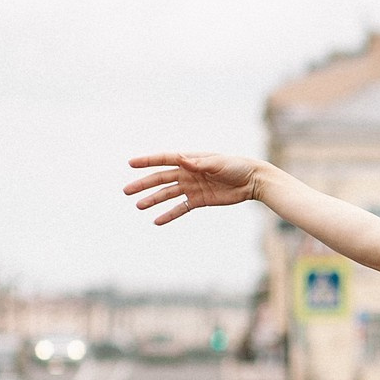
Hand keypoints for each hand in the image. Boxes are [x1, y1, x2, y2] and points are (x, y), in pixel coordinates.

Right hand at [124, 152, 265, 224]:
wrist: (253, 181)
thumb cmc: (236, 166)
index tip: (131, 164)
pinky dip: (170, 214)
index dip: (148, 161)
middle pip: (161, 179)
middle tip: (127, 191)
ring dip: (153, 200)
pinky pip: (181, 208)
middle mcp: (188, 173)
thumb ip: (198, 163)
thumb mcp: (218, 163)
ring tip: (139, 205)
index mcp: (190, 160)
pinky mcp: (200, 200)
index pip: (164, 160)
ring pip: (168, 194)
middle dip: (144, 184)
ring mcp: (192, 187)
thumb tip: (181, 158)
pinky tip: (157, 220)